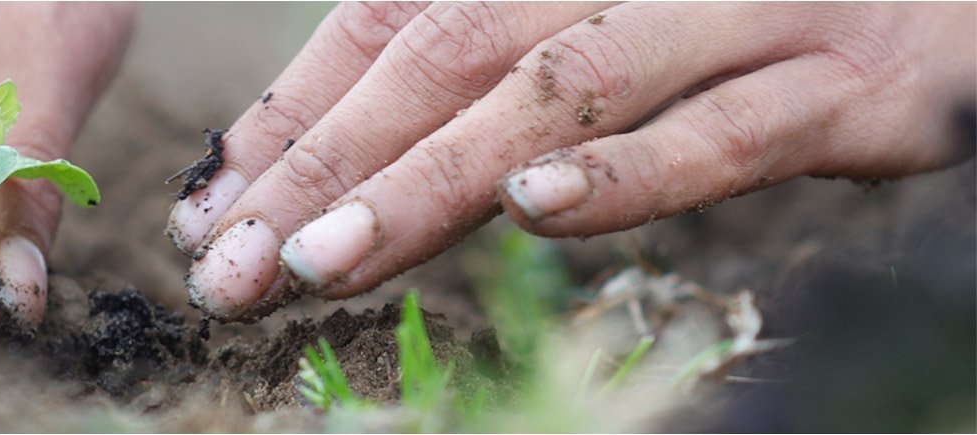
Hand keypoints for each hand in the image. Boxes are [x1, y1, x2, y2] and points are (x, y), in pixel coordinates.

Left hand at [168, 2, 975, 320]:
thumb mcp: (612, 11)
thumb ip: (491, 62)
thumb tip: (349, 158)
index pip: (386, 20)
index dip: (288, 115)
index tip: (207, 211)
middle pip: (443, 53)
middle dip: (323, 163)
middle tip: (230, 262)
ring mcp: (745, 8)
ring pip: (559, 89)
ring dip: (433, 178)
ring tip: (324, 256)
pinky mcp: (853, 78)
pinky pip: (729, 128)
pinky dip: (630, 172)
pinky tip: (538, 214)